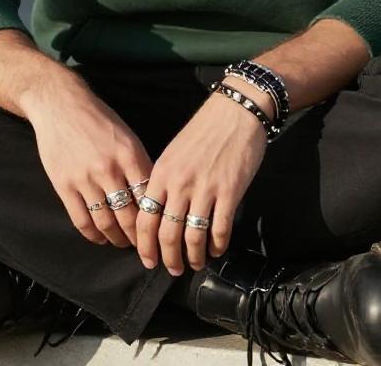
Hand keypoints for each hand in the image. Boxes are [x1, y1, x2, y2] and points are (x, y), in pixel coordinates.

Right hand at [25, 78, 153, 248]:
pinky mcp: (64, 185)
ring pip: (106, 223)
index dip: (156, 220)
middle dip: (139, 237)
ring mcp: (85, 179)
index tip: (159, 230)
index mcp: (130, 154)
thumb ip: (138, 164)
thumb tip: (153, 195)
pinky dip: (93, 235)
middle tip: (143, 245)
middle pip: (129, 216)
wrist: (60, 104)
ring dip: (116, 239)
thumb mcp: (127, 135)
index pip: (149, 198)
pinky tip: (100, 237)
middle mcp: (109, 169)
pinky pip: (81, 220)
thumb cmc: (97, 118)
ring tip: (122, 242)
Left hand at [136, 92, 266, 274]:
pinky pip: (219, 229)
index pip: (145, 218)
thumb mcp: (174, 152)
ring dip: (193, 257)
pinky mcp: (229, 192)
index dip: (145, 245)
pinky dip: (216, 246)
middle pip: (167, 234)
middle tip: (172, 269)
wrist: (235, 111)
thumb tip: (159, 213)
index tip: (148, 259)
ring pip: (192, 237)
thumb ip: (165, 180)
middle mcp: (179, 183)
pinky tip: (216, 250)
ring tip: (195, 264)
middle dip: (168, 258)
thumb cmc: (204, 130)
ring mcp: (205, 188)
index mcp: (162, 172)